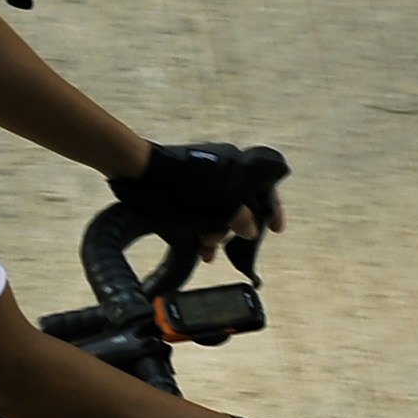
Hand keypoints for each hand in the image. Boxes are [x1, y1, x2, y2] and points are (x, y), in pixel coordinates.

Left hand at [111, 142, 286, 262]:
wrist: (138, 171)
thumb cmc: (182, 182)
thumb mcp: (218, 201)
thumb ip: (238, 216)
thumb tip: (252, 229)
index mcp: (236, 164)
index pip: (264, 186)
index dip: (273, 208)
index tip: (278, 230)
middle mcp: (223, 169)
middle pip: (240, 203)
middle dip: (234, 229)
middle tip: (221, 244)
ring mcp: (203, 178)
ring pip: (218, 210)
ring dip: (216, 233)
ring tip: (206, 252)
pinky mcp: (184, 188)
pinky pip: (200, 211)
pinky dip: (201, 228)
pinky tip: (197, 247)